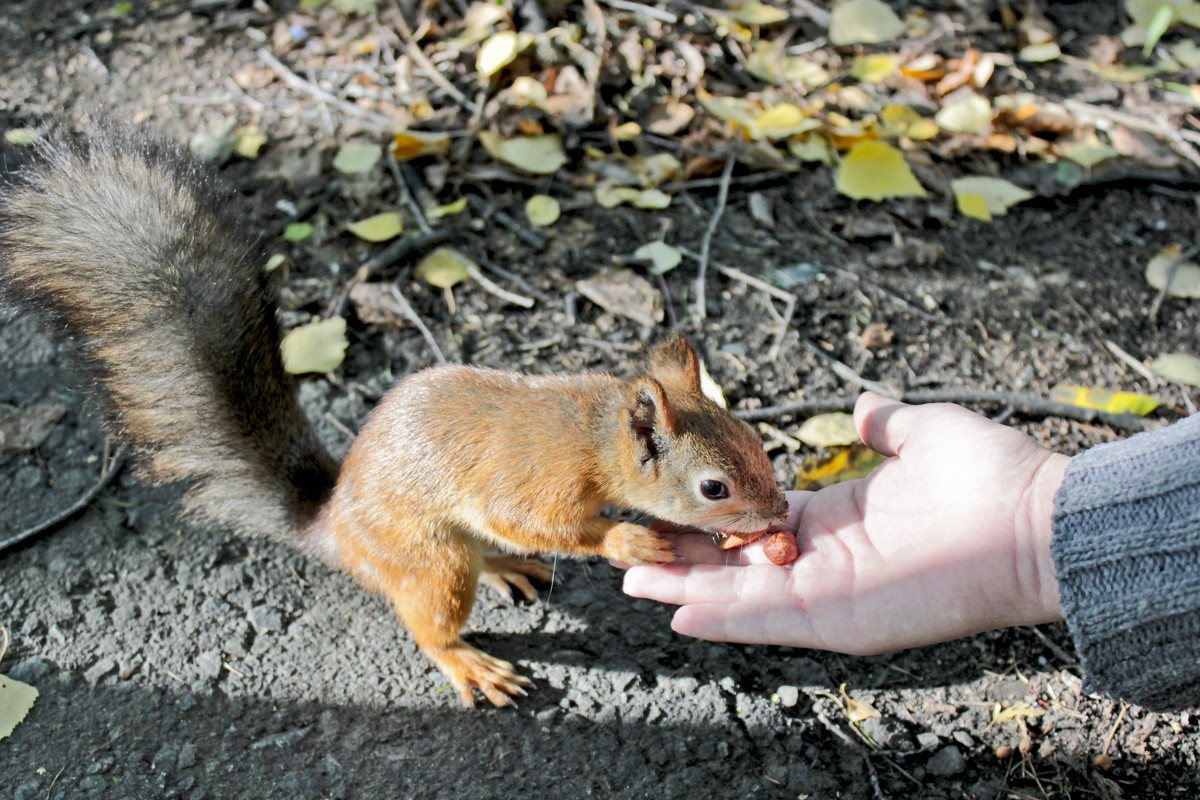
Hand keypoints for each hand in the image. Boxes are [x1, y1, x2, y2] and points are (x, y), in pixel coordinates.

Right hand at [623, 393, 1068, 654]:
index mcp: (836, 518)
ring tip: (631, 578)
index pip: (756, 520)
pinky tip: (677, 609)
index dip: (711, 514)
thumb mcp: (924, 432)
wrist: (1036, 520)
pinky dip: (722, 616)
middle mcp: (825, 559)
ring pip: (740, 594)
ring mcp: (830, 592)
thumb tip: (865, 406)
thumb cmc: (991, 477)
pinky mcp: (840, 616)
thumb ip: (886, 423)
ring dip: (684, 588)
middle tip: (629, 548)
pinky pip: (768, 619)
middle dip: (682, 557)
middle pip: (735, 562)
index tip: (669, 503)